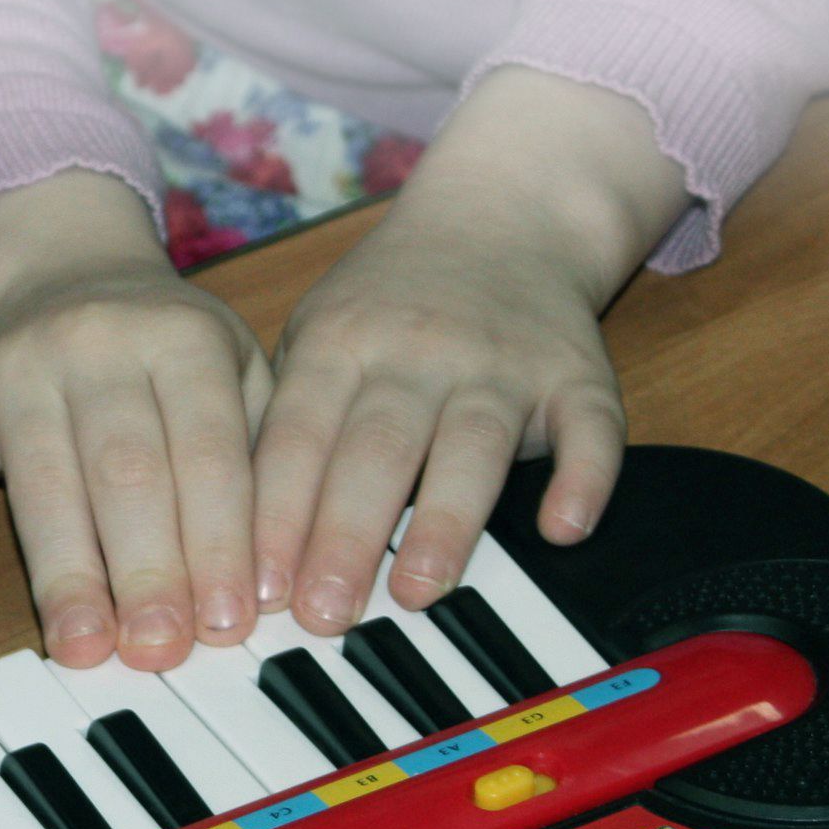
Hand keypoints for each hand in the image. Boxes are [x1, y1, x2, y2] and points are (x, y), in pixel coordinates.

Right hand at [0, 173, 271, 669]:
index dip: (220, 541)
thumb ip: (264, 459)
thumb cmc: (168, 353)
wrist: (64, 267)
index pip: (208, 453)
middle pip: (127, 470)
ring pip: (41, 479)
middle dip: (148, 568)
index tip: (230, 623)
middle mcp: (99, 339)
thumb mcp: (237, 372)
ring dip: (62, 572)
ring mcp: (17, 362)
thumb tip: (281, 582)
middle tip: (161, 651)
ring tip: (81, 647)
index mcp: (185, 338)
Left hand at [253, 72, 690, 631]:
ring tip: (416, 592)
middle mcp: (419, 351)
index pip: (298, 438)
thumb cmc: (387, 303)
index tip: (258, 593)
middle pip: (377, 450)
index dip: (276, 517)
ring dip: (444, 521)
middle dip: (345, 536)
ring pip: (473, 446)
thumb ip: (285, 427)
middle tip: (324, 617)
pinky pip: (590, 426)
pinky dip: (583, 478)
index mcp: (340, 344)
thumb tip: (239, 548)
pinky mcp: (577, 375)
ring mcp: (502, 363)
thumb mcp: (316, 336)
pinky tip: (563, 528)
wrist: (501, 211)